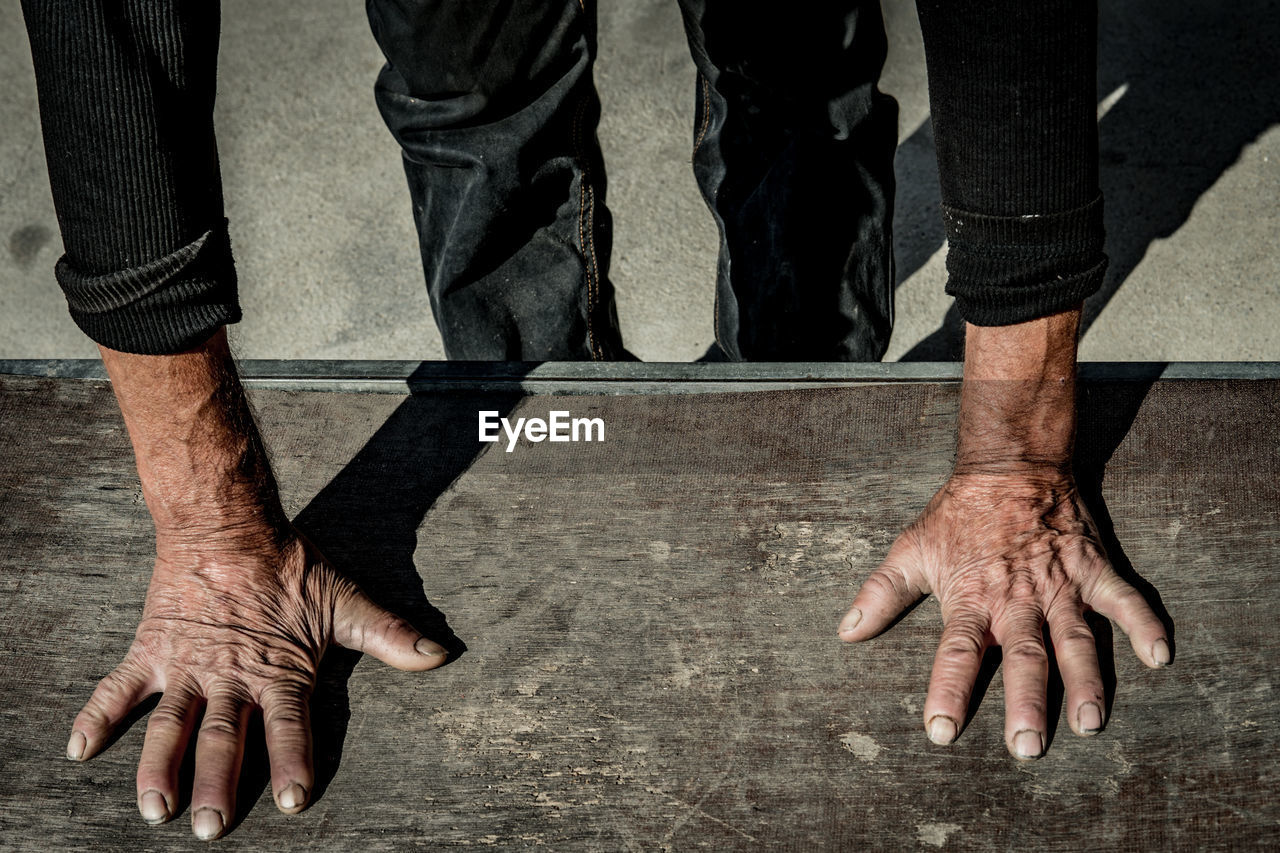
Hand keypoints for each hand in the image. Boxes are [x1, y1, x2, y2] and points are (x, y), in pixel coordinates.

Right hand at [64, 528, 447, 839]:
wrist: (228, 524)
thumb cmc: (291, 567)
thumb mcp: (344, 601)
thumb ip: (389, 634)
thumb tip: (440, 655)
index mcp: (279, 670)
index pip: (289, 725)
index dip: (292, 761)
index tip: (292, 800)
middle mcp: (231, 676)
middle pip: (224, 738)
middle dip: (217, 785)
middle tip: (210, 828)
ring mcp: (187, 665)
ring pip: (170, 725)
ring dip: (160, 767)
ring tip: (155, 809)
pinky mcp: (152, 649)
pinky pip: (118, 688)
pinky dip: (97, 716)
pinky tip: (78, 750)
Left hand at [838, 467, 1169, 758]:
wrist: (1009, 463)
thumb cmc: (957, 514)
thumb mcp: (912, 549)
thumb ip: (882, 594)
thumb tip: (846, 632)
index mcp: (972, 598)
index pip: (955, 653)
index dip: (948, 692)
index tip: (942, 732)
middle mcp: (1017, 598)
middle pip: (1022, 656)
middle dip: (1025, 703)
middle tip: (1027, 748)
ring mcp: (1059, 584)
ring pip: (1074, 639)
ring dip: (1084, 681)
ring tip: (1088, 722)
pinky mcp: (1092, 568)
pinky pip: (1125, 599)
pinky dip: (1144, 624)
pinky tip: (1160, 657)